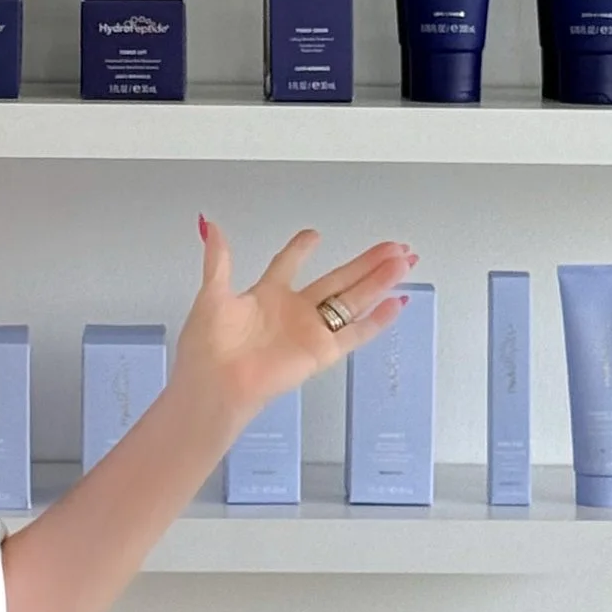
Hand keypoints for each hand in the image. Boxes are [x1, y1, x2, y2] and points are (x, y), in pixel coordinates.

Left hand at [177, 220, 417, 438]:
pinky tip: (397, 302)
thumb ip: (218, 261)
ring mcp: (310, 331)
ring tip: (404, 262)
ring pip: (353, 300)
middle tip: (394, 246)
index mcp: (266, 296)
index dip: (301, 249)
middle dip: (366, 262)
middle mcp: (293, 311)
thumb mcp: (211, 295)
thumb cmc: (208, 347)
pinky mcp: (322, 352)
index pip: (288, 264)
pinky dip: (378, 320)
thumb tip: (210, 226)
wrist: (216, 385)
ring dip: (379, 281)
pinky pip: (356, 333)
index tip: (314, 234)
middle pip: (337, 279)